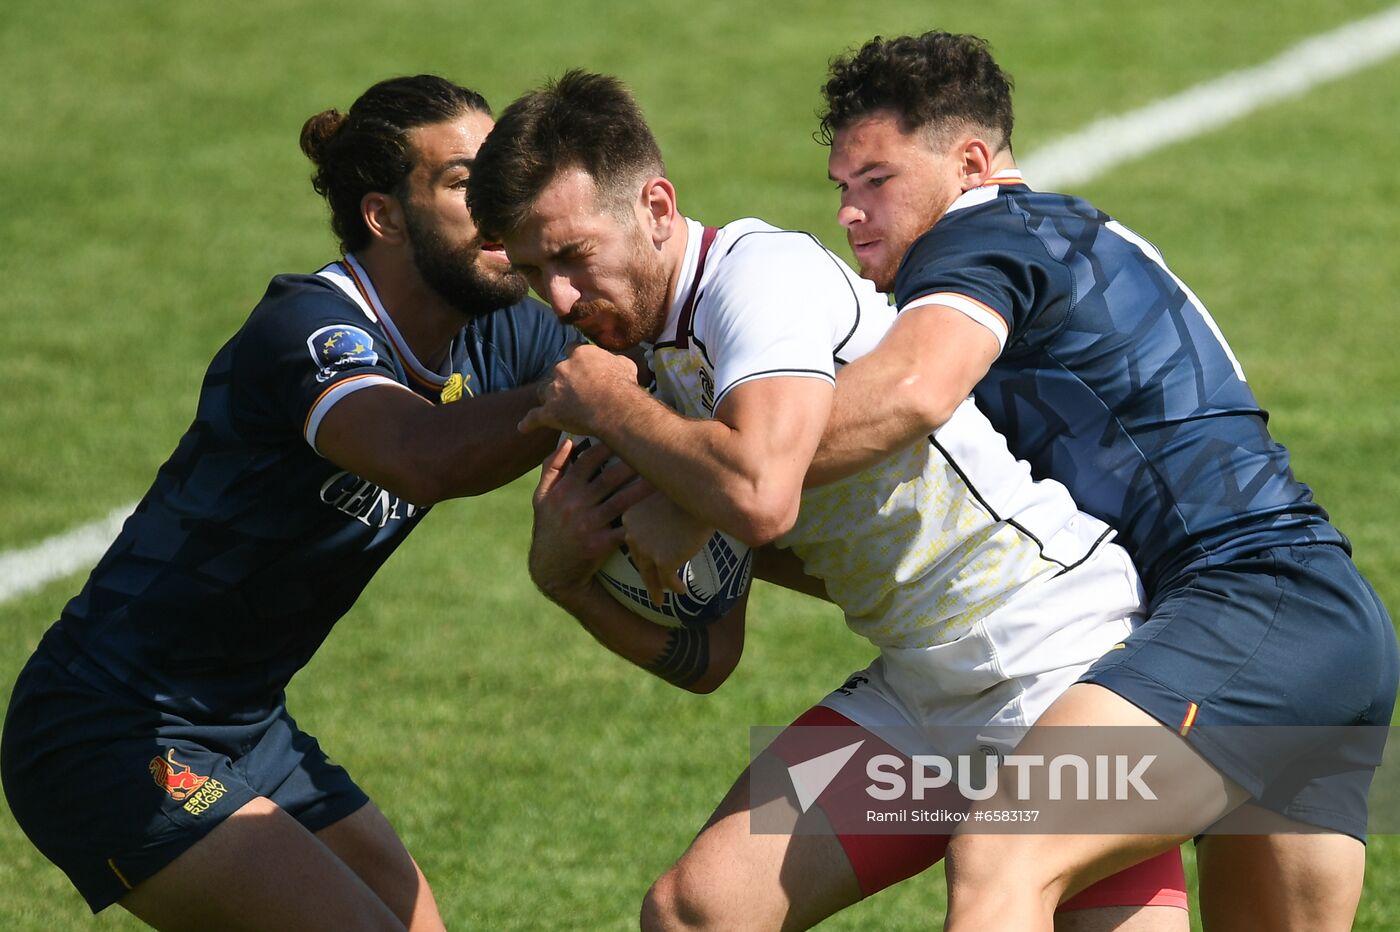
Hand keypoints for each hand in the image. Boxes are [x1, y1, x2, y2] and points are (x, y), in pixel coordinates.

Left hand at [519, 344, 641, 434]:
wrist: (615, 407)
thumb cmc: (623, 385)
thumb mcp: (625, 365)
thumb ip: (615, 361)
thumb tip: (616, 362)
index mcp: (580, 354)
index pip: (572, 350)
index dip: (576, 360)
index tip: (582, 368)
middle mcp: (562, 369)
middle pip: (556, 372)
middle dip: (564, 380)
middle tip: (575, 392)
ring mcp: (553, 390)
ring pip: (544, 391)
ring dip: (549, 397)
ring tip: (557, 407)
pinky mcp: (549, 412)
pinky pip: (534, 417)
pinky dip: (528, 423)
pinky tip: (523, 427)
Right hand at [529, 438, 649, 604]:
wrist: (550, 569)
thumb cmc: (548, 528)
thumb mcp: (541, 498)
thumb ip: (551, 468)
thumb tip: (567, 441)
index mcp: (563, 490)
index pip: (587, 460)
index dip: (607, 445)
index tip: (626, 434)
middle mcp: (575, 504)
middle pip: (609, 477)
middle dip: (632, 461)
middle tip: (653, 448)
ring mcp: (588, 524)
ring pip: (622, 500)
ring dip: (643, 487)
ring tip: (663, 475)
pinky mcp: (600, 544)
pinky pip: (624, 530)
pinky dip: (641, 521)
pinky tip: (660, 511)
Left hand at [621, 493, 714, 604]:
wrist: (704, 496)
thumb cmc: (688, 494)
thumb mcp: (662, 500)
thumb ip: (655, 516)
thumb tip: (664, 532)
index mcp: (629, 518)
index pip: (634, 543)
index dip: (643, 555)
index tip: (650, 564)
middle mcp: (632, 535)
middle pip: (639, 561)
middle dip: (647, 575)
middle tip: (653, 587)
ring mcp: (646, 549)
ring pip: (650, 575)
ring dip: (657, 588)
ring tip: (661, 599)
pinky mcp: (663, 561)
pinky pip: (668, 580)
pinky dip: (674, 587)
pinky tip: (682, 590)